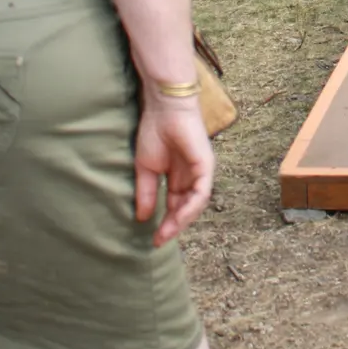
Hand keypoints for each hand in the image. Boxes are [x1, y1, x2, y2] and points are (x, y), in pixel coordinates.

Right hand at [135, 96, 213, 244]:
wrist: (163, 108)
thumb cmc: (154, 131)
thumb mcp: (146, 169)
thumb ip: (146, 192)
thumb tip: (141, 218)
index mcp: (179, 177)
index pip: (175, 206)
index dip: (166, 223)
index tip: (154, 240)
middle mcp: (193, 176)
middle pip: (187, 208)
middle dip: (174, 226)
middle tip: (159, 240)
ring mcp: (201, 171)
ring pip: (196, 204)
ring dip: (181, 221)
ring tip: (165, 233)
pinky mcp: (206, 165)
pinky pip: (201, 192)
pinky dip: (190, 207)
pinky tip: (177, 218)